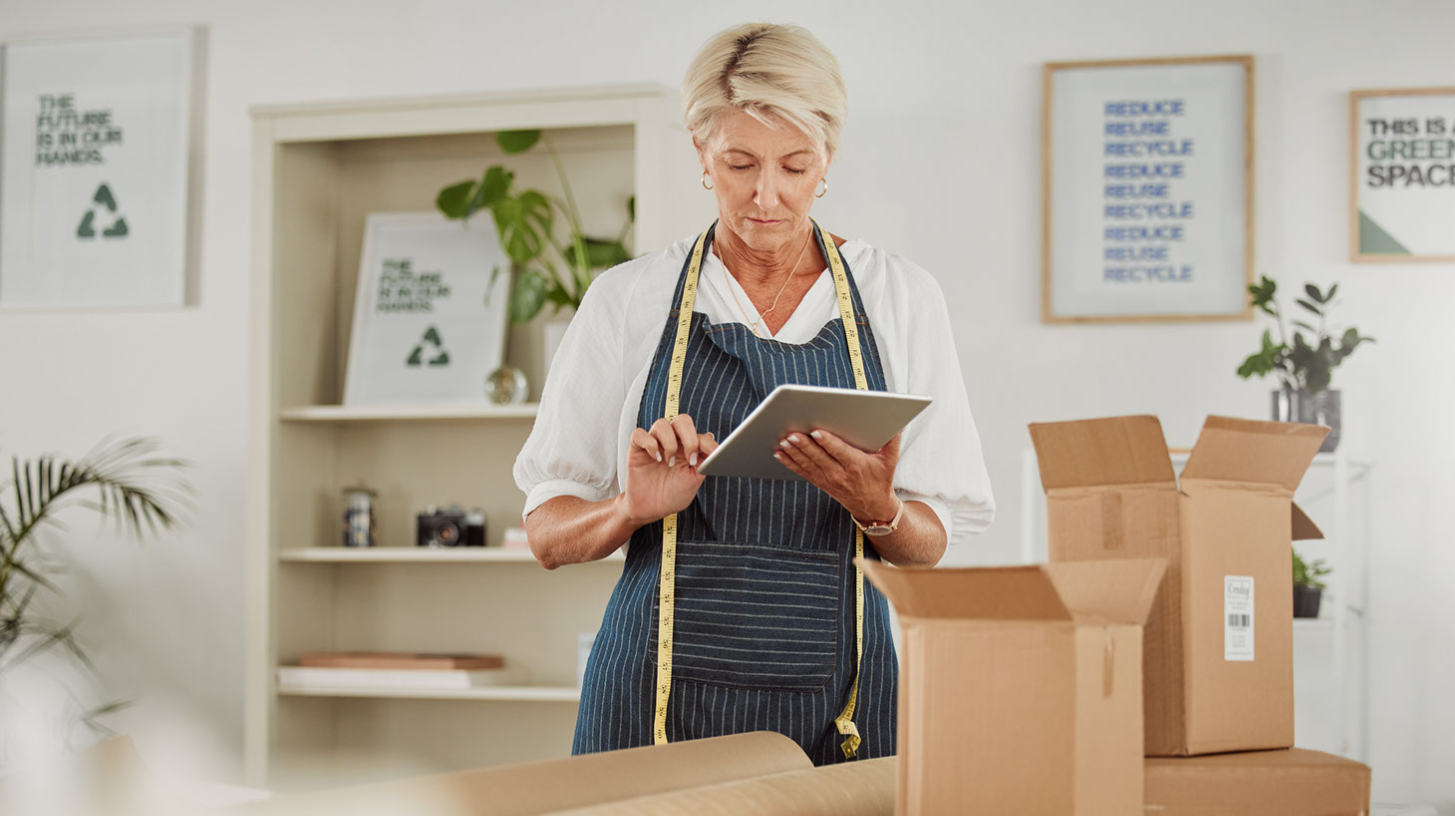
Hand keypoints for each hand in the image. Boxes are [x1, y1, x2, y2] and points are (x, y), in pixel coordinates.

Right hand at [620, 414, 717, 527]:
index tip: (713, 455)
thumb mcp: (693, 481)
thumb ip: (703, 462)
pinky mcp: (637, 447)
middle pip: (682, 421)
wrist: (650, 509)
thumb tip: (713, 443)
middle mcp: (672, 441)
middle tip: (690, 459)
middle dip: (689, 438)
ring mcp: (654, 443)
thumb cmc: (672, 495)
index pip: (700, 435)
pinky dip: (649, 443)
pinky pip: (640, 434)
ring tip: (669, 463)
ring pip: (662, 424)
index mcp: (688, 448)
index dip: (708, 443)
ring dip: (669, 443)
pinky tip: (655, 458)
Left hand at [773, 430, 900, 521]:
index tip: (817, 431)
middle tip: (792, 433)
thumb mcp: (891, 460)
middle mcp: (840, 473)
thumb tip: (897, 421)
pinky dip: (790, 463)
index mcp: (856, 465)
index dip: (828, 442)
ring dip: (794, 453)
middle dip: (804, 445)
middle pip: (819, 457)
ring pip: (808, 464)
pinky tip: (779, 453)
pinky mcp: (820, 482)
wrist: (872, 506)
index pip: (839, 452)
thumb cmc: (881, 478)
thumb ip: (893, 440)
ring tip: (783, 441)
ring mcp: (828, 479)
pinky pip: (803, 472)